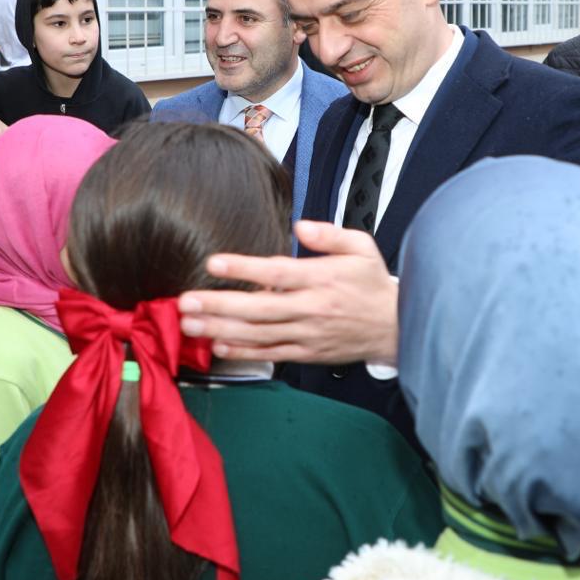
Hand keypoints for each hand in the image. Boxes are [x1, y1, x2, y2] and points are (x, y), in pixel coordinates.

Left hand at [178, 220, 397, 362]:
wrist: (394, 328)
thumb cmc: (372, 284)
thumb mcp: (361, 248)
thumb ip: (330, 235)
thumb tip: (300, 226)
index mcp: (322, 279)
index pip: (277, 273)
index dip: (244, 268)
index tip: (213, 263)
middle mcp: (311, 309)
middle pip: (259, 308)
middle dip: (219, 305)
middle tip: (185, 301)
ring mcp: (307, 334)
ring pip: (258, 334)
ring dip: (221, 329)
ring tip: (189, 324)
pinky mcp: (306, 353)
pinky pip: (270, 353)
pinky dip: (243, 352)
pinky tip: (218, 345)